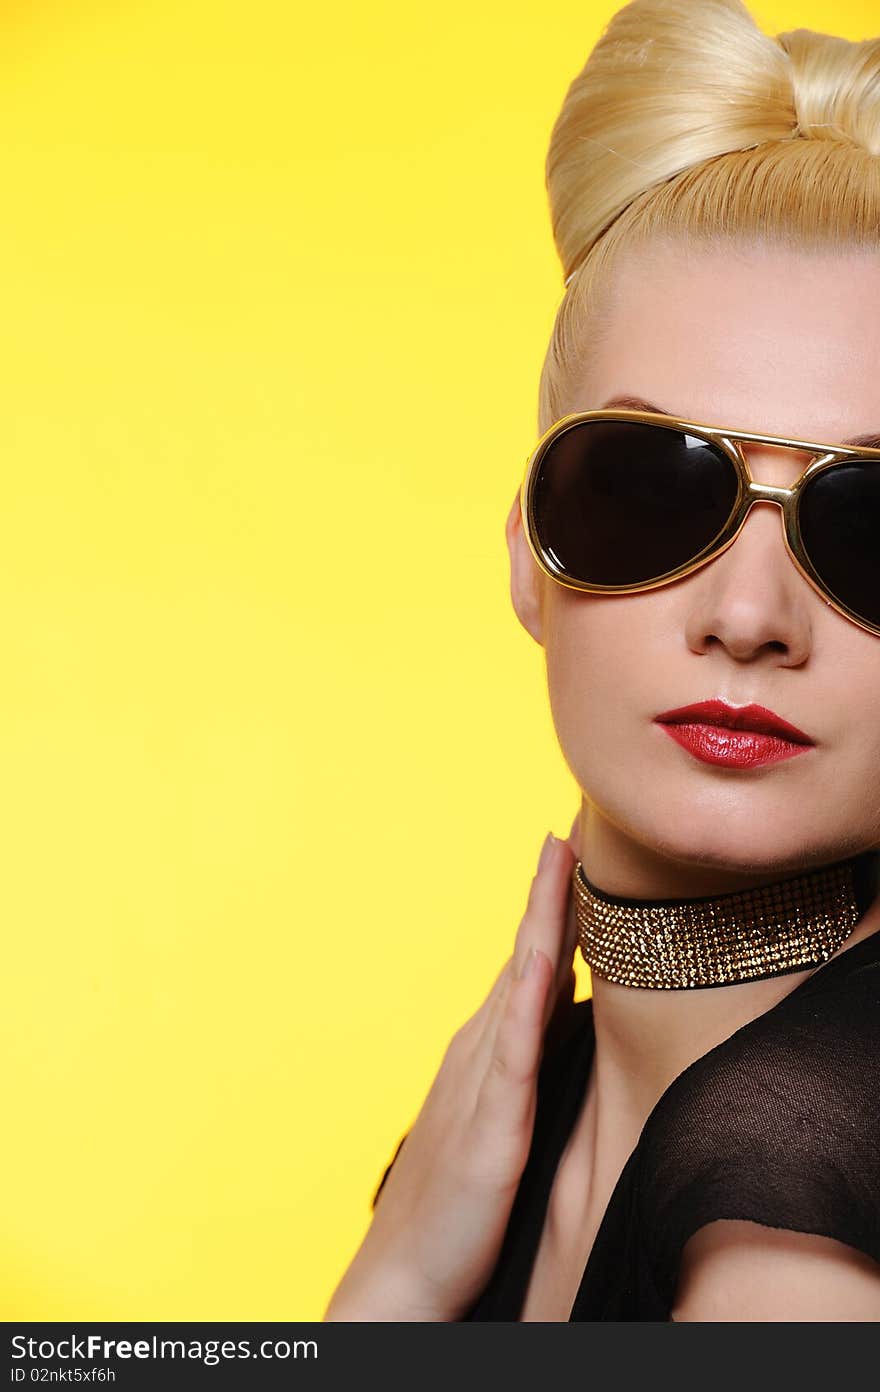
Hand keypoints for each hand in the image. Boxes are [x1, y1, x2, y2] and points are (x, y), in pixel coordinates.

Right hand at [323, 815, 580, 1320]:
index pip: (533, 962)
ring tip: (559, 858)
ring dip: (541, 917)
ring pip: (520, 981)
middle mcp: (482, 1048)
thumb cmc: (455, 1206)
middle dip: (550, 889)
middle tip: (570, 824)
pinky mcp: (490, 1124)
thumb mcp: (502, 1124)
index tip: (576, 850)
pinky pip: (513, 1048)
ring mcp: (483, 1080)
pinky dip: (526, 994)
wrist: (405, 1274)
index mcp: (489, 1049)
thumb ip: (529, 1071)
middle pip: (527, 953)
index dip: (555, 906)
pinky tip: (543, 957)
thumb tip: (567, 1025)